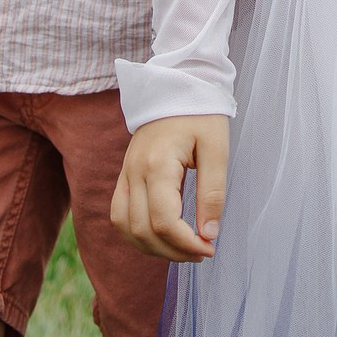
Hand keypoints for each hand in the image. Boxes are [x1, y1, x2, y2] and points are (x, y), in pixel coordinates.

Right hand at [112, 114, 227, 262]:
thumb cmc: (201, 114)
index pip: (163, 221)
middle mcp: (134, 171)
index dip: (186, 244)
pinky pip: (119, 215)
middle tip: (202, 252)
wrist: (177, 85)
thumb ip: (213, 193)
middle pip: (142, 230)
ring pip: (125, 227)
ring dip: (152, 248)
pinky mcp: (124, 174)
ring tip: (182, 249)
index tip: (210, 248)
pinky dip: (136, 234)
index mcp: (157, 164)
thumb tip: (209, 235)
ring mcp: (125, 173)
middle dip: (173, 251)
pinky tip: (161, 237)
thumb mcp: (217, 149)